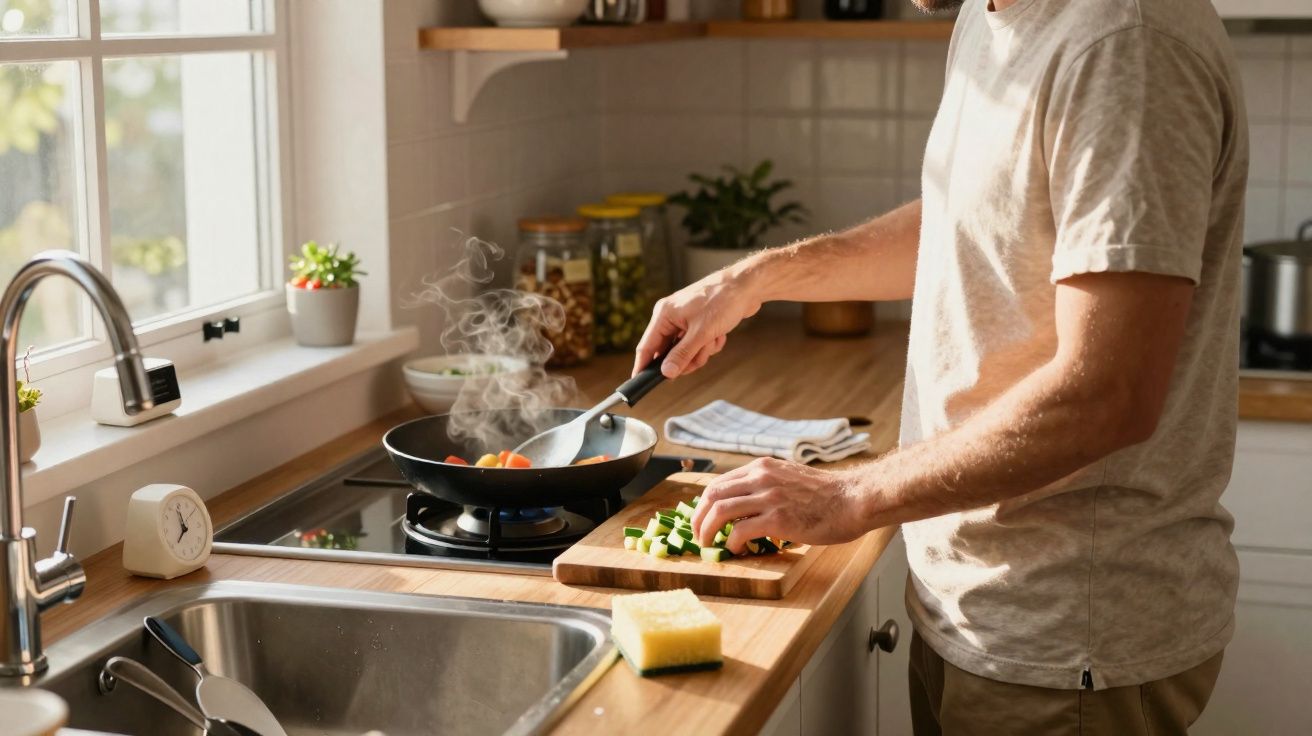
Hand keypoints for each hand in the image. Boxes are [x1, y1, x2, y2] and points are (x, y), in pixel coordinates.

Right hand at [633, 266, 761, 379]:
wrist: (747, 287)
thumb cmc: (722, 300)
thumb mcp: (701, 333)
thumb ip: (682, 354)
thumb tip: (666, 373)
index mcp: (664, 314)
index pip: (647, 346)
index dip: (643, 366)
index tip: (640, 382)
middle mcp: (672, 317)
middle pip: (669, 352)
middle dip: (687, 357)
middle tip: (700, 355)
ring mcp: (685, 321)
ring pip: (686, 352)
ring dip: (702, 351)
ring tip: (714, 338)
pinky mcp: (699, 324)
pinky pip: (699, 345)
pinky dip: (710, 344)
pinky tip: (720, 334)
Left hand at [689, 457, 869, 552]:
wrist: (853, 499)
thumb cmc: (826, 495)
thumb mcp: (789, 478)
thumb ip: (767, 485)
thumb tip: (746, 505)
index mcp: (762, 467)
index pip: (719, 482)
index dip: (705, 504)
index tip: (702, 518)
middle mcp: (761, 477)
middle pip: (713, 495)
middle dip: (699, 517)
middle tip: (698, 535)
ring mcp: (769, 497)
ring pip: (720, 511)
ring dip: (708, 530)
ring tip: (708, 544)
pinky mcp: (778, 518)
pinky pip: (741, 531)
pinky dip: (732, 542)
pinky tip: (736, 549)